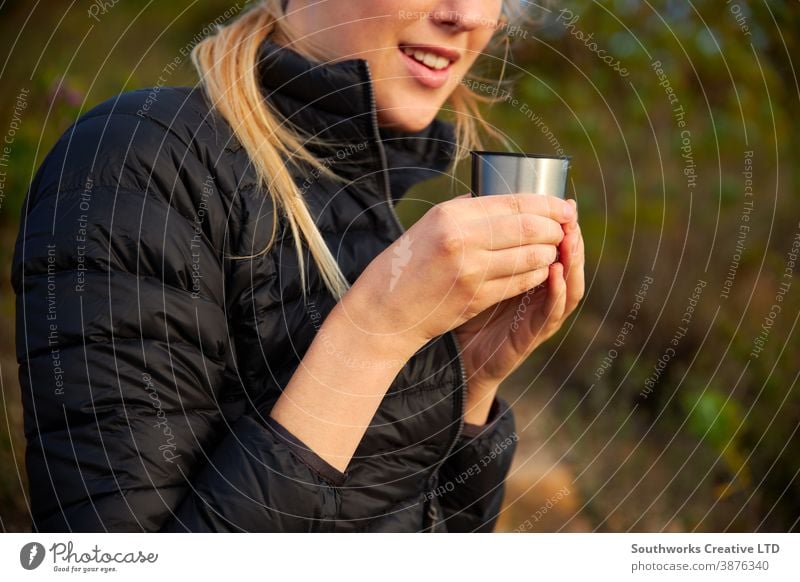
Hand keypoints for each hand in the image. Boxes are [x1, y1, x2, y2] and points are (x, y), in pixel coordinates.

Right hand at [342, 193, 576, 353]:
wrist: (384, 310)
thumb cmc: (407, 264)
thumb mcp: (430, 224)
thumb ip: (467, 211)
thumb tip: (506, 200)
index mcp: (452, 214)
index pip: (514, 202)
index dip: (548, 204)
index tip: (564, 206)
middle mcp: (462, 238)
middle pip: (529, 227)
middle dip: (555, 227)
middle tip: (565, 228)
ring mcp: (471, 270)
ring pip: (530, 256)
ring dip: (549, 252)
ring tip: (553, 248)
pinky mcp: (476, 298)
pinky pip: (520, 281)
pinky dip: (536, 274)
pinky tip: (538, 270)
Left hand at [453, 199, 584, 423]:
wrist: (457, 357)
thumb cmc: (468, 310)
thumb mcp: (479, 272)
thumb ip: (487, 247)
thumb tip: (480, 203)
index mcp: (532, 277)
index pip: (555, 247)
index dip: (562, 227)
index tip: (564, 204)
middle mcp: (543, 296)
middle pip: (569, 263)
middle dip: (572, 239)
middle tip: (570, 217)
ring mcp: (541, 317)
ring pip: (569, 286)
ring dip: (572, 262)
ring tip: (570, 240)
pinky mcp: (531, 336)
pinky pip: (551, 313)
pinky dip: (556, 293)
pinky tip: (555, 275)